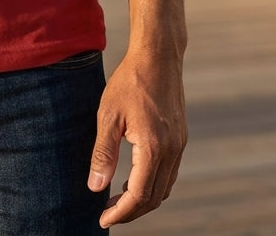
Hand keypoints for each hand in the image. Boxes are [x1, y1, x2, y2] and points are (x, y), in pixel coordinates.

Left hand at [87, 49, 186, 226]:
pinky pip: (169, 172)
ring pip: (165, 187)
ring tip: (117, 201)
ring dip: (143, 200)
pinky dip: (153, 184)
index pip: (139, 195)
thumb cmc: (129, 81)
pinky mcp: (180, 137)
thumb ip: (103, 153)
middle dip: (131, 211)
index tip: (102, 219)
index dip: (121, 212)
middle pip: (155, 197)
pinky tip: (134, 179)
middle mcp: (172, 150)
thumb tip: (95, 188)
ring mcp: (179, 144)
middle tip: (107, 213)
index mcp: (154, 147)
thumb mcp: (108, 115)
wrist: (157, 56)